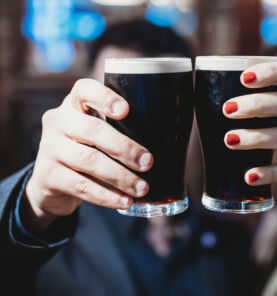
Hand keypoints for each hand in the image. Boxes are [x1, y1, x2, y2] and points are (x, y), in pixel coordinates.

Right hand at [24, 79, 152, 230]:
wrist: (51, 180)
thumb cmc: (86, 148)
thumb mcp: (95, 131)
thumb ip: (119, 128)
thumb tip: (167, 140)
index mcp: (73, 104)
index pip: (84, 90)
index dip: (105, 98)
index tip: (126, 111)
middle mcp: (58, 121)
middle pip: (91, 130)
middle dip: (124, 147)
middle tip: (148, 162)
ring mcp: (50, 149)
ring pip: (88, 160)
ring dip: (120, 176)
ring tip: (142, 187)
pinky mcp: (48, 176)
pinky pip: (81, 187)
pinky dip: (107, 196)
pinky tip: (125, 201)